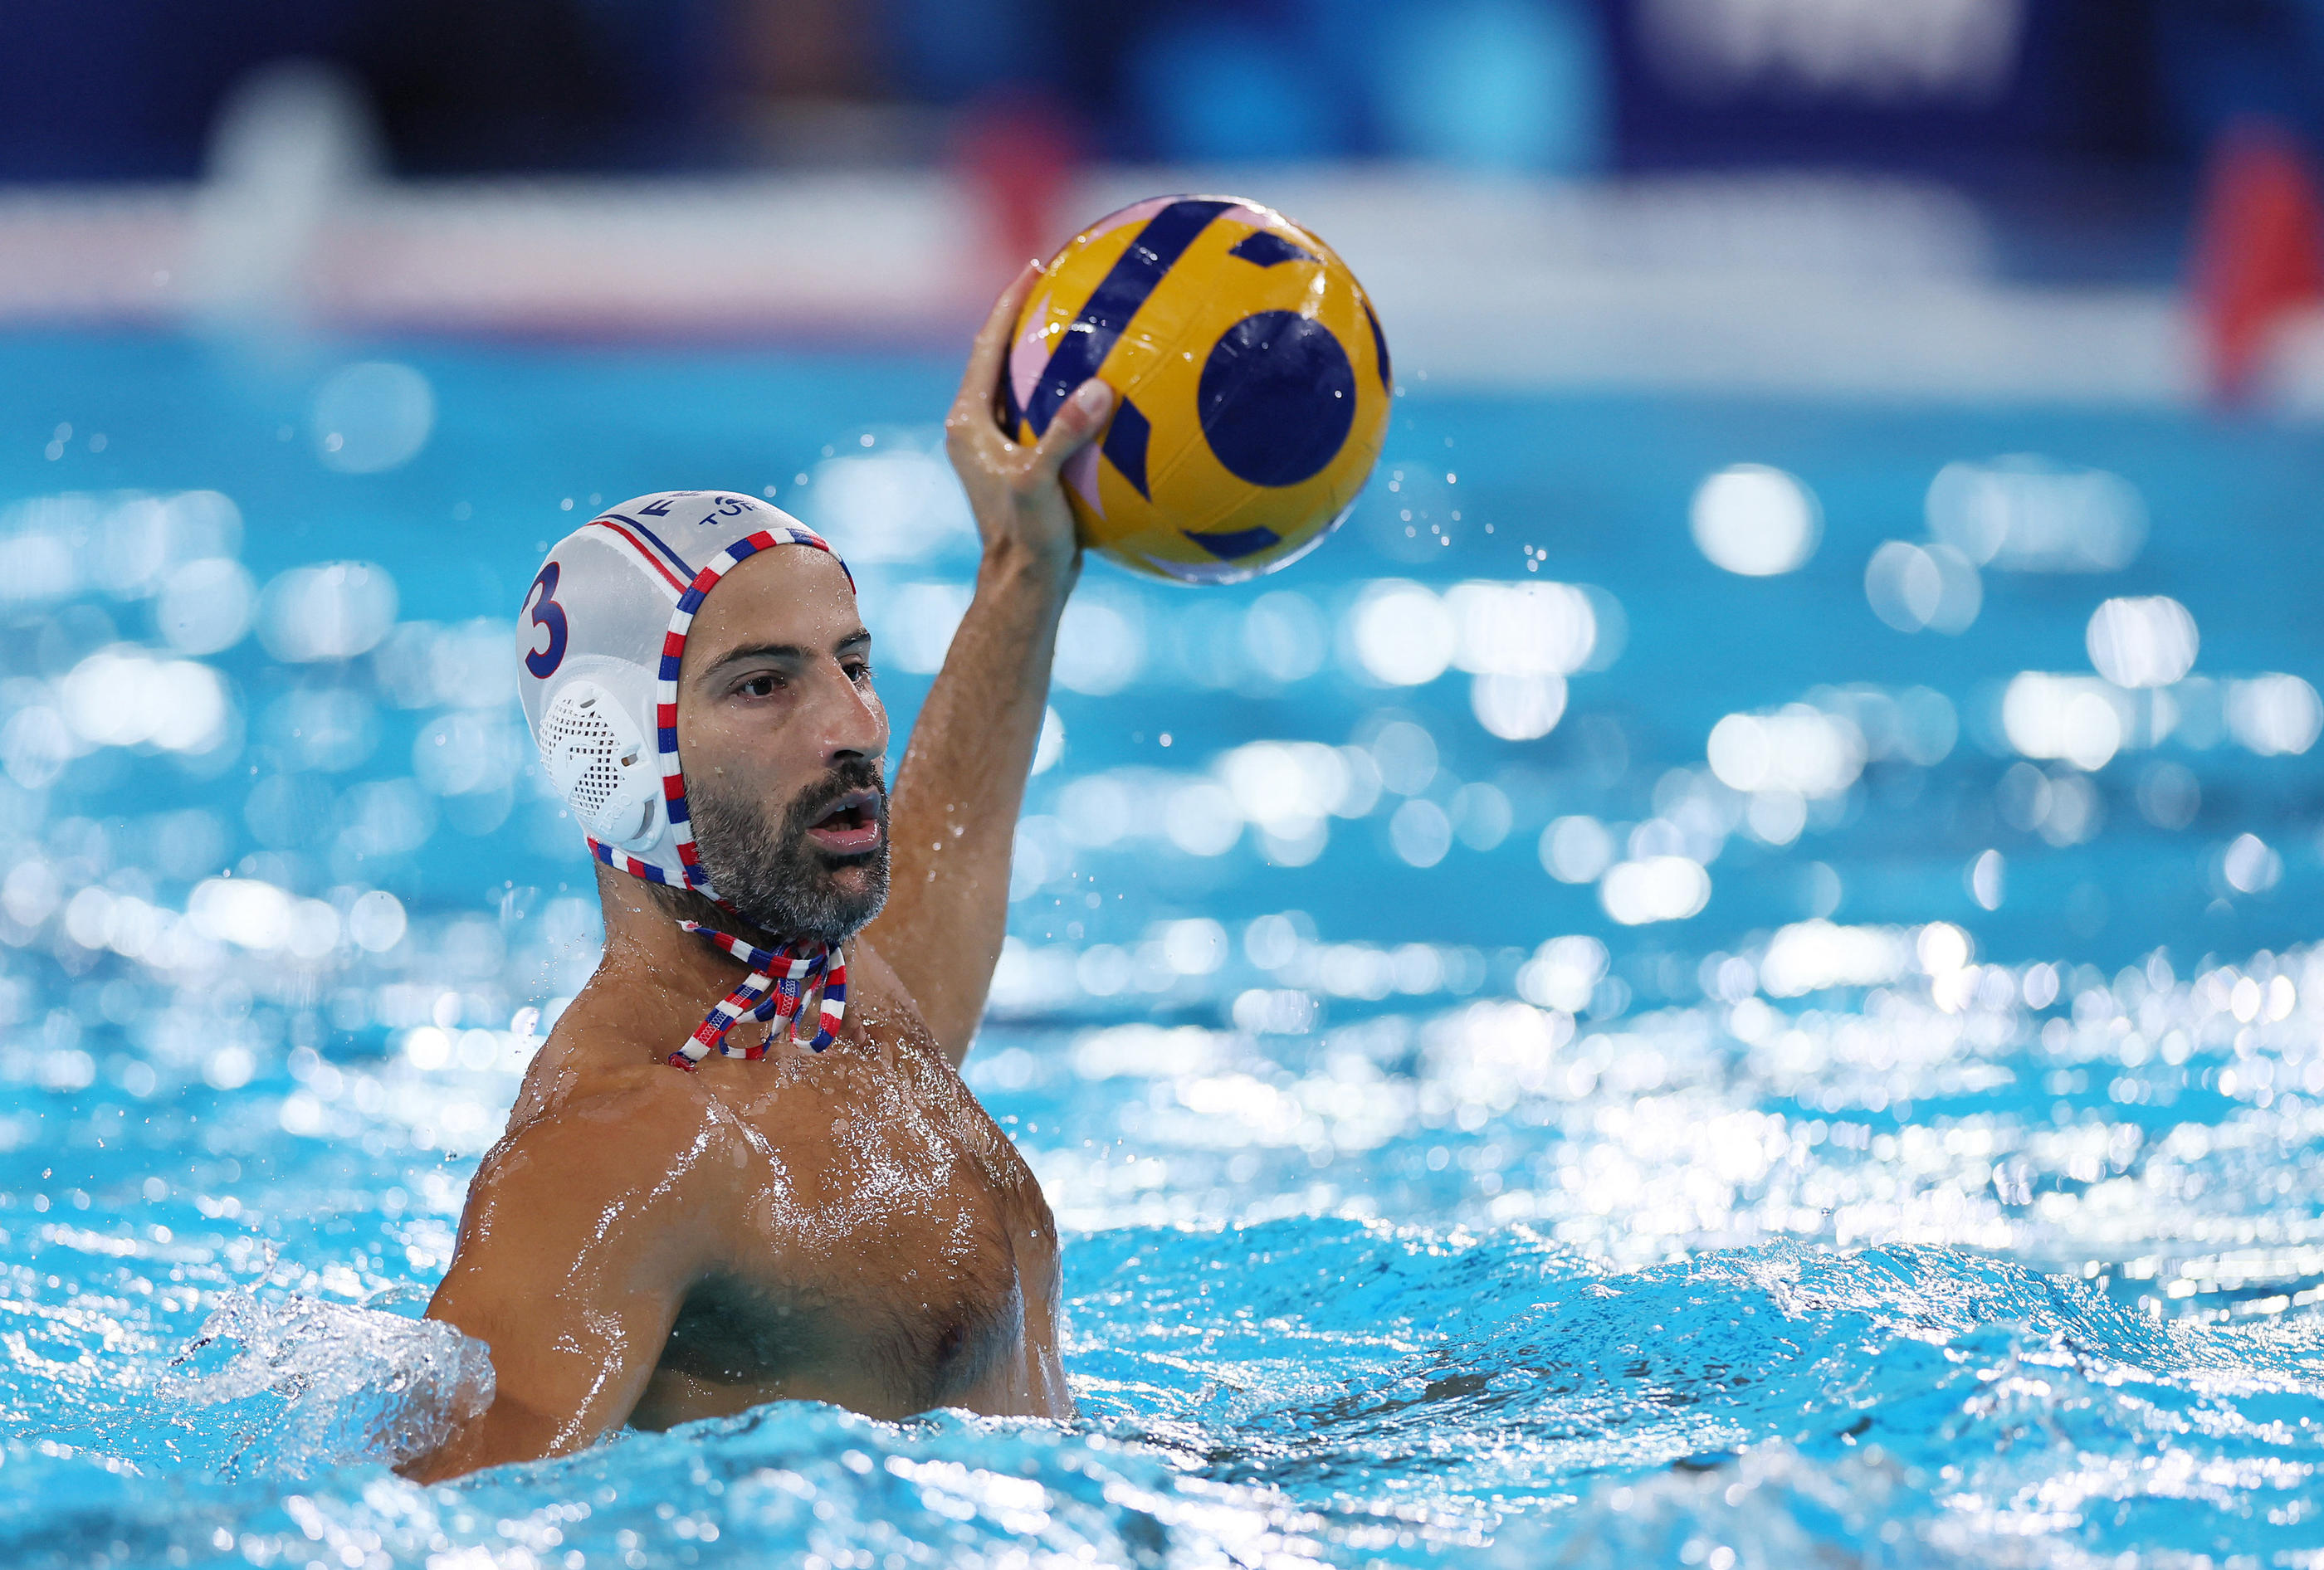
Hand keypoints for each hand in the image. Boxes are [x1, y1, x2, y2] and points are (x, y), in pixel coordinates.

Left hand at [944, 263, 1116, 588]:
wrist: (1025, 585)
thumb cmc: (1028, 538)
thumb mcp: (1042, 482)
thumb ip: (1065, 434)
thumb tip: (1098, 389)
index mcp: (969, 423)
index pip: (986, 346)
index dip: (1009, 303)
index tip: (1036, 267)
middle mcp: (976, 429)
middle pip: (1000, 357)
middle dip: (1027, 319)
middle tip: (1061, 283)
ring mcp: (998, 448)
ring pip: (1022, 386)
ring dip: (1047, 356)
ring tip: (1084, 325)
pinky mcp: (1022, 465)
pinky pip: (1046, 415)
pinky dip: (1069, 396)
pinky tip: (1109, 390)